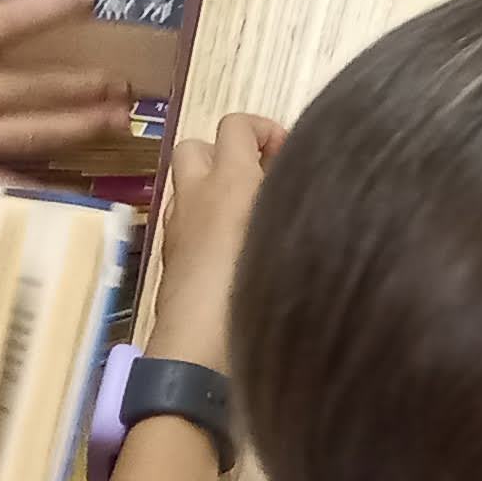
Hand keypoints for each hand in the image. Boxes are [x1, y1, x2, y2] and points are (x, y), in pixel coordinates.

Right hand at [0, 0, 143, 176]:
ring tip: (117, 120)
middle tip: (126, 81)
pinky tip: (76, 188)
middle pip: (37, 87)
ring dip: (81, 127)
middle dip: (87, 84)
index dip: (53, 4)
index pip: (8, 19)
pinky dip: (43, 188)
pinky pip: (7, 185)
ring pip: (34, 135)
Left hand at [145, 111, 278, 369]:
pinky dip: (203, 222)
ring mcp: (177, 228)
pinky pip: (184, 221)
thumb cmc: (254, 289)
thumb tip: (312, 187)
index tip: (291, 156)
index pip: (235, 125)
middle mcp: (195, 196)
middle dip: (226, 152)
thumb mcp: (292, 236)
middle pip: (197, 145)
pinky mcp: (170, 259)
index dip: (264, 129)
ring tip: (248, 214)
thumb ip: (303, 203)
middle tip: (261, 179)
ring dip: (211, 187)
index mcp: (230, 181)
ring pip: (186, 184)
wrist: (200, 355)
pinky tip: (232, 251)